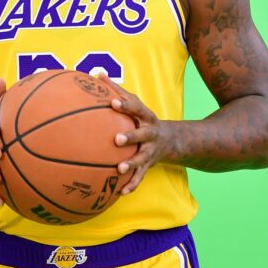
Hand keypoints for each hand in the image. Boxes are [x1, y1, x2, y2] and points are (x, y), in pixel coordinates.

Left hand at [99, 74, 175, 194]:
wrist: (171, 140)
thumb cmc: (142, 118)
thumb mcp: (135, 103)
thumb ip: (116, 90)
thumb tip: (96, 74)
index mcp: (145, 117)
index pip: (136, 108)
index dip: (125, 105)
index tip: (112, 103)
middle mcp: (150, 134)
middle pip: (142, 135)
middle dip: (131, 137)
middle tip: (117, 140)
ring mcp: (150, 151)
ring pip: (142, 159)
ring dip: (131, 164)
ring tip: (120, 169)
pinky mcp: (148, 165)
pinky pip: (140, 177)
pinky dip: (132, 185)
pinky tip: (121, 193)